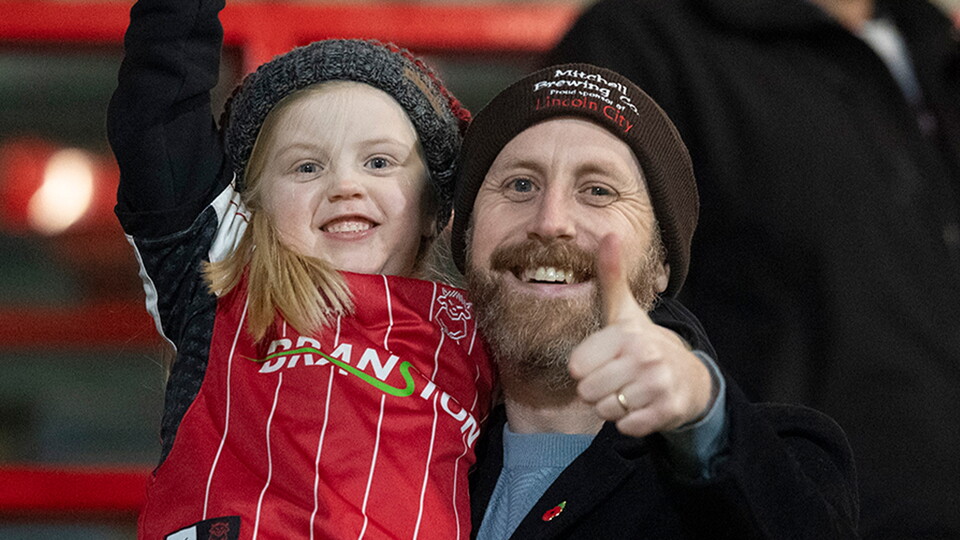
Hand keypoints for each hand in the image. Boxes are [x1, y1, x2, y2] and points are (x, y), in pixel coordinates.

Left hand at [568, 234, 712, 436]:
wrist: (690, 376)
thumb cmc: (643, 342)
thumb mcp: (624, 310)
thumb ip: (611, 276)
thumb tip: (609, 234)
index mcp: (627, 334)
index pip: (577, 367)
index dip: (585, 368)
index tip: (602, 360)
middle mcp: (645, 357)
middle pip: (588, 392)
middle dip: (597, 390)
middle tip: (615, 379)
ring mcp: (658, 385)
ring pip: (606, 410)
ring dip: (612, 406)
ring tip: (628, 391)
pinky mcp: (668, 411)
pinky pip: (626, 426)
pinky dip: (629, 421)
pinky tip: (641, 406)